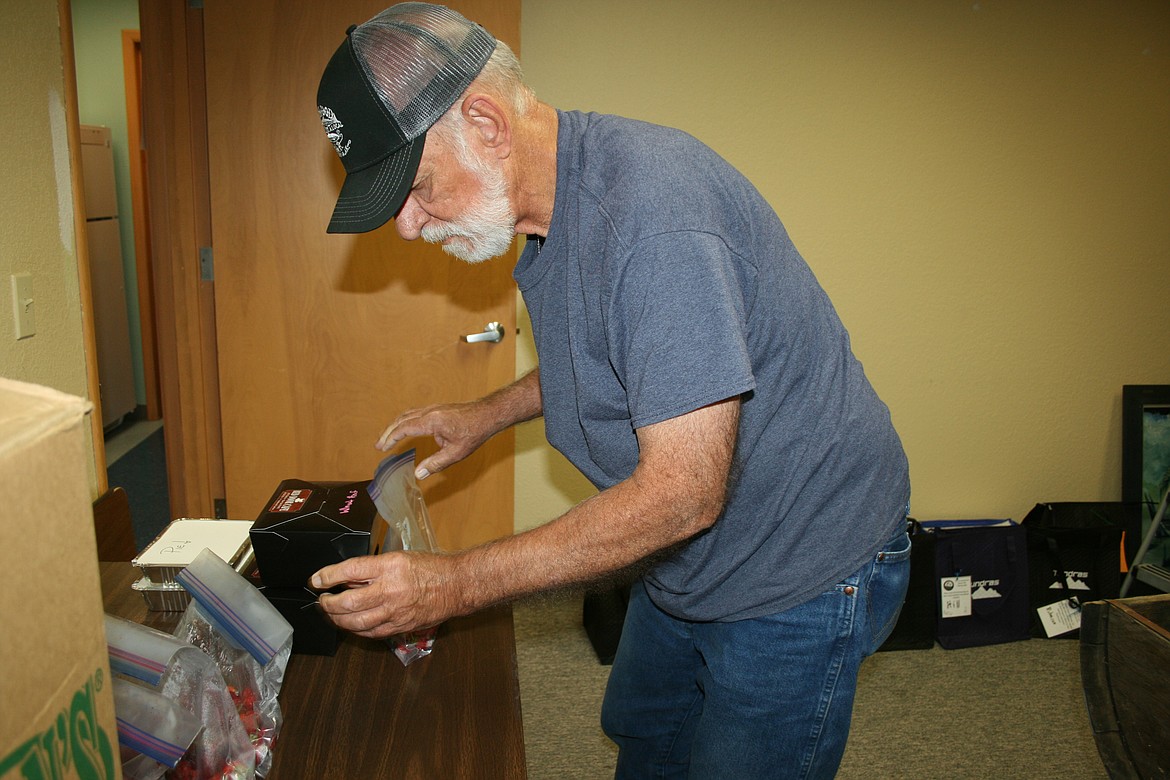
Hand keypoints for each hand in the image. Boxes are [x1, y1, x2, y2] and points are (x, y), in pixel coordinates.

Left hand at [311, 552, 459, 638]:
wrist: (455, 586)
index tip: (316, 580)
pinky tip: (350, 624)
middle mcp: (390, 590)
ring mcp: (394, 612)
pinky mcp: (399, 627)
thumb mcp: (399, 557)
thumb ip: (372, 568)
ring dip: (337, 619)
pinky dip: (356, 629)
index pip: (349, 571)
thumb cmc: (430, 568)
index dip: (328, 576)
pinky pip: (370, 633)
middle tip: (322, 600)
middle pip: (348, 602)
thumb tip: (346, 577)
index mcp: (389, 566)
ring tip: (331, 613)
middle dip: (328, 603)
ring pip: (355, 622)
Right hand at [375, 402, 494, 478]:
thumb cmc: (474, 432)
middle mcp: (429, 412)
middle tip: (379, 445)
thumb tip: (418, 474)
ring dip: (396, 426)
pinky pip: (415, 413)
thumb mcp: (456, 452)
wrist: (488, 414)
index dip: (390, 438)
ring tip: (388, 438)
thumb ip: (436, 463)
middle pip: (401, 420)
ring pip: (407, 414)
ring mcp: (433, 408)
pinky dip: (406, 421)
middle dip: (388, 432)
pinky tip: (406, 430)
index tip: (382, 448)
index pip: (404, 428)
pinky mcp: (437, 408)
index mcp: (431, 421)